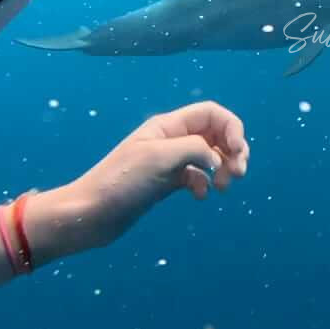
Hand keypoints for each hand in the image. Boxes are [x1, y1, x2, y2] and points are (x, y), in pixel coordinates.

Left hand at [29, 102, 249, 261]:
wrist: (91, 214)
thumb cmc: (121, 182)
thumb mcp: (160, 158)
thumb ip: (195, 149)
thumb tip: (217, 159)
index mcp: (168, 126)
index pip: (212, 114)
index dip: (232, 128)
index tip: (237, 152)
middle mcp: (171, 140)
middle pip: (215, 134)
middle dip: (233, 151)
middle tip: (238, 174)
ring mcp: (169, 162)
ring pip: (209, 157)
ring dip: (223, 168)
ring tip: (224, 187)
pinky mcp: (166, 183)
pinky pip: (197, 177)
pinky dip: (205, 184)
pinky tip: (200, 196)